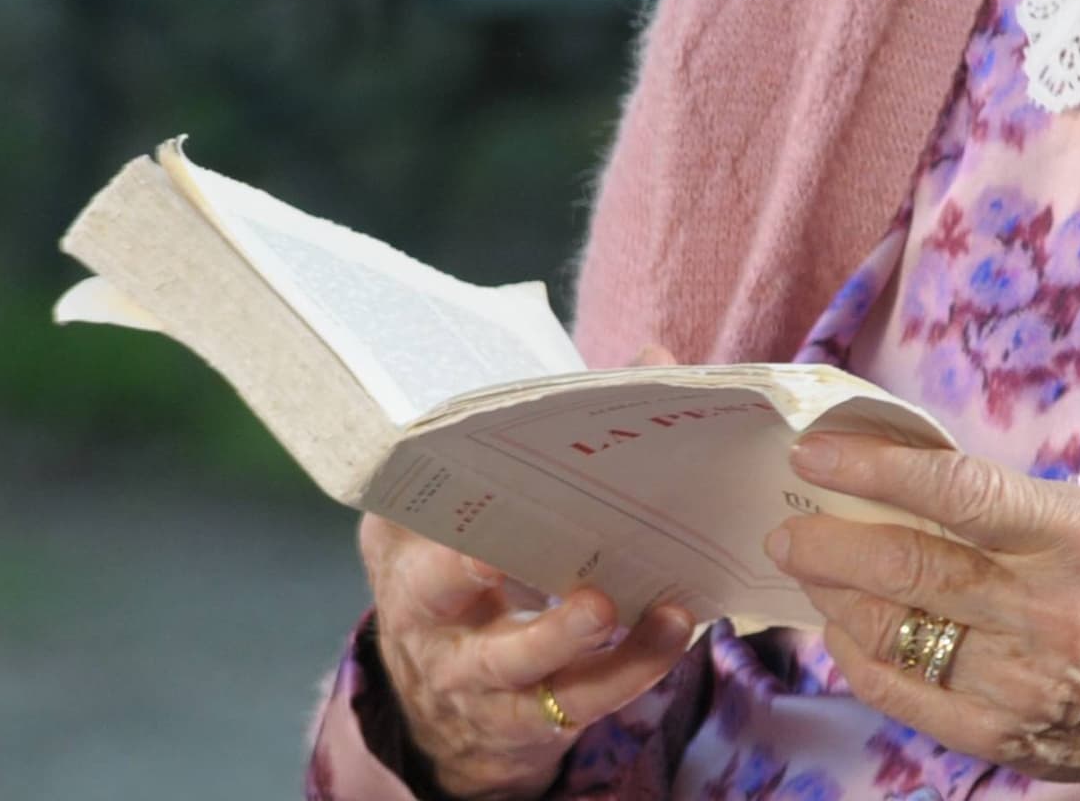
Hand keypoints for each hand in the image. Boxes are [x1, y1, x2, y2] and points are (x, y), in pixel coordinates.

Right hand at [356, 340, 702, 799]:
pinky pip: (573, 700)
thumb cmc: (492, 568)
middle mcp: (421, 607)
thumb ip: (560, 437)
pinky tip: (671, 630)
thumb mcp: (494, 509)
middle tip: (509, 552)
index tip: (471, 458)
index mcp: (408, 537)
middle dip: (467, 567)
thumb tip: (655, 358)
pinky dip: (628, 667)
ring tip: (619, 607)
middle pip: (433, 587)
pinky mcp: (517, 719)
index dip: (438, 483)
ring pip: (507, 661)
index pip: (409, 503)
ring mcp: (464, 672)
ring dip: (564, 635)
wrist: (455, 706)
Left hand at [770, 435, 1079, 800]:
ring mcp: (1020, 678)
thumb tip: (955, 474)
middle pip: (908, 566)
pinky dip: (861, 660)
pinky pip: (904, 693)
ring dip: (836, 598)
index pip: (958, 493)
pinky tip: (845, 635)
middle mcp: (1047, 608)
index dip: (876, 470)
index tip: (819, 454)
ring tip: (811, 575)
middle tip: (790, 528)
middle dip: (831, 542)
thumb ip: (1052, 506)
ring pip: (893, 630)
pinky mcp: (1000, 732)